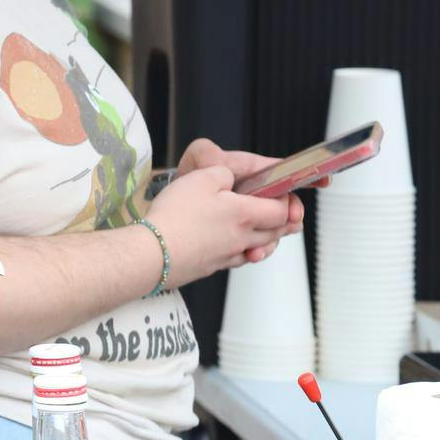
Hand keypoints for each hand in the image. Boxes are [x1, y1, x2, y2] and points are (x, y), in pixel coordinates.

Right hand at [175, 138, 308, 256]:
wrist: (153, 254)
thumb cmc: (176, 215)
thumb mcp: (201, 178)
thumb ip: (224, 173)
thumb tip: (232, 176)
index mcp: (245, 214)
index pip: (282, 211)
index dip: (286, 201)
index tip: (281, 192)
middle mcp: (243, 238)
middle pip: (276, 232)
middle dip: (283, 221)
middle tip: (286, 212)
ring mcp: (229, 256)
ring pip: (260, 248)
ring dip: (267, 239)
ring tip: (266, 230)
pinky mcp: (213, 266)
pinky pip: (239, 258)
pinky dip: (245, 251)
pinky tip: (236, 245)